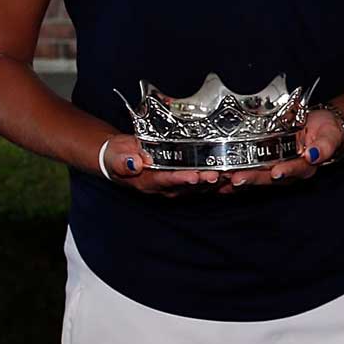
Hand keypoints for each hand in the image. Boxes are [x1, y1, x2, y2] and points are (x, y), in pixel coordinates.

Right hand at [100, 134, 217, 196]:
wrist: (120, 158)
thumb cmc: (118, 156)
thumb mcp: (115, 156)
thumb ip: (122, 161)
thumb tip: (135, 162)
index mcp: (146, 181)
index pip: (165, 180)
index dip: (180, 179)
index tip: (194, 176)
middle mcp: (163, 187)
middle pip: (186, 186)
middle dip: (203, 181)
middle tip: (219, 175)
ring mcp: (173, 185)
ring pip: (196, 186)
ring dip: (212, 182)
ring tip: (228, 174)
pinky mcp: (182, 181)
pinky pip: (200, 183)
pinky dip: (214, 181)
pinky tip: (228, 175)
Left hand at [215, 108, 343, 191]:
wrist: (318, 126)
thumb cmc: (326, 130)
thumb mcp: (330, 134)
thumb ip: (324, 145)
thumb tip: (313, 155)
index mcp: (304, 166)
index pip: (294, 170)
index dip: (285, 171)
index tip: (276, 172)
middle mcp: (285, 171)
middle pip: (267, 177)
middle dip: (250, 178)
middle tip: (236, 178)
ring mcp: (271, 168)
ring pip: (252, 176)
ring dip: (235, 179)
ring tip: (219, 179)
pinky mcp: (259, 163)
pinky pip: (244, 171)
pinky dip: (229, 178)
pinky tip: (215, 180)